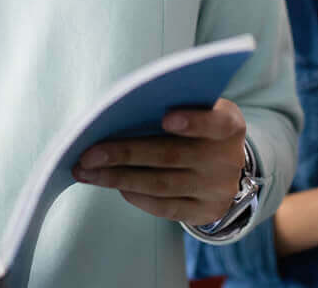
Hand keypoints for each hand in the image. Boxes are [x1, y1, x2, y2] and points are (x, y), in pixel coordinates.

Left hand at [72, 97, 245, 225]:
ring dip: (119, 178)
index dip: (193, 121)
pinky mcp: (204, 212)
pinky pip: (165, 207)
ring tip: (88, 172)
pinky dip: (137, 196)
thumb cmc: (200, 128)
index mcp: (229, 126)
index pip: (216, 122)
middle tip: (88, 154)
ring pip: (161, 184)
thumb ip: (178, 106)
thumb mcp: (202, 110)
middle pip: (171, 156)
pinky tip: (115, 186)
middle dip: (125, 154)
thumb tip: (122, 110)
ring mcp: (216, 189)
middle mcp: (227, 159)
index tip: (166, 118)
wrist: (225, 166)